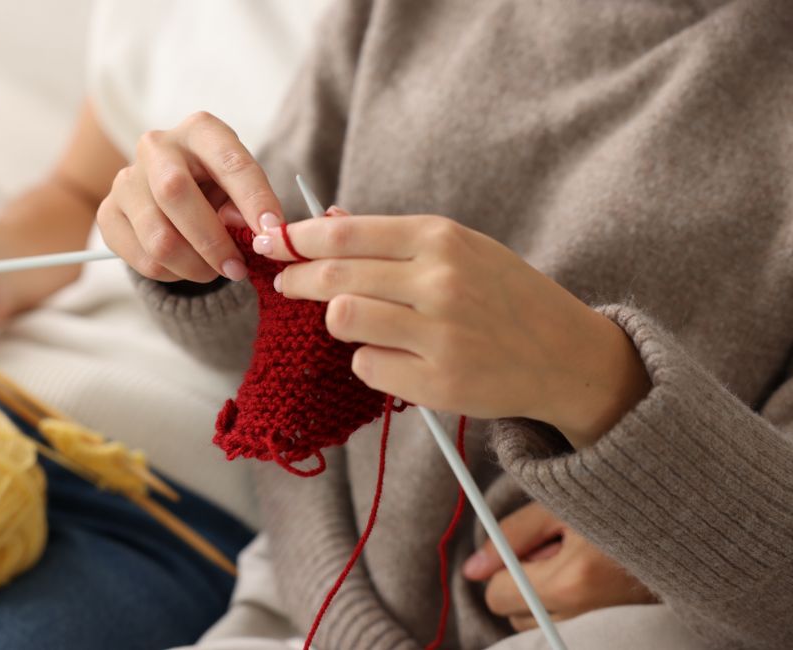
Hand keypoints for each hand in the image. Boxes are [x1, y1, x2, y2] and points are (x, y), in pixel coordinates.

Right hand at [97, 111, 283, 283]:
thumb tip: (251, 229)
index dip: (254, 198)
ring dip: (194, 267)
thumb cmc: (216, 188)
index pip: (229, 161)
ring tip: (214, 271)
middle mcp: (156, 147)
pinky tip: (185, 267)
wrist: (173, 194)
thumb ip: (247, 204)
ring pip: (159, 237)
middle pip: (175, 192)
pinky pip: (142, 259)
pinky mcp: (108, 213)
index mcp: (199, 131)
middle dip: (212, 241)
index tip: (272, 231)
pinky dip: (172, 274)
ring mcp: (126, 179)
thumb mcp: (239, 189)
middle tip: (237, 269)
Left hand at [258, 213, 650, 445]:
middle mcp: (439, 282)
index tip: (272, 240)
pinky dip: (370, 361)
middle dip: (296, 278)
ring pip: (343, 320)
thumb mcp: (461, 249)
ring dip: (340, 321)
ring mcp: (439, 335)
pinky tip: (398, 356)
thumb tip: (326, 221)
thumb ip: (394, 239)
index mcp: (441, 239)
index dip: (298, 238)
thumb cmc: (504, 295)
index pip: (346, 233)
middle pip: (334, 276)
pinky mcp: (439, 383)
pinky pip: (367, 366)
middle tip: (284, 281)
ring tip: (361, 321)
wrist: (565, 354)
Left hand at [462, 502, 656, 631]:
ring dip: (545, 600)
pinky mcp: (618, 633)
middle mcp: (588, 614)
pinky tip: (587, 583)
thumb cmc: (617, 504)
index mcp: (572, 580)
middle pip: (515, 616)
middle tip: (557, 552)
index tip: (528, 548)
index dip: (503, 569)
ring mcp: (605, 628)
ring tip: (578, 565)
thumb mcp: (558, 506)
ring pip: (539, 626)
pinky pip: (565, 630)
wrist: (682, 523)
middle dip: (522, 585)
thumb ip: (510, 535)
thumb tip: (471, 570)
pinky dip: (566, 610)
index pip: (499, 595)